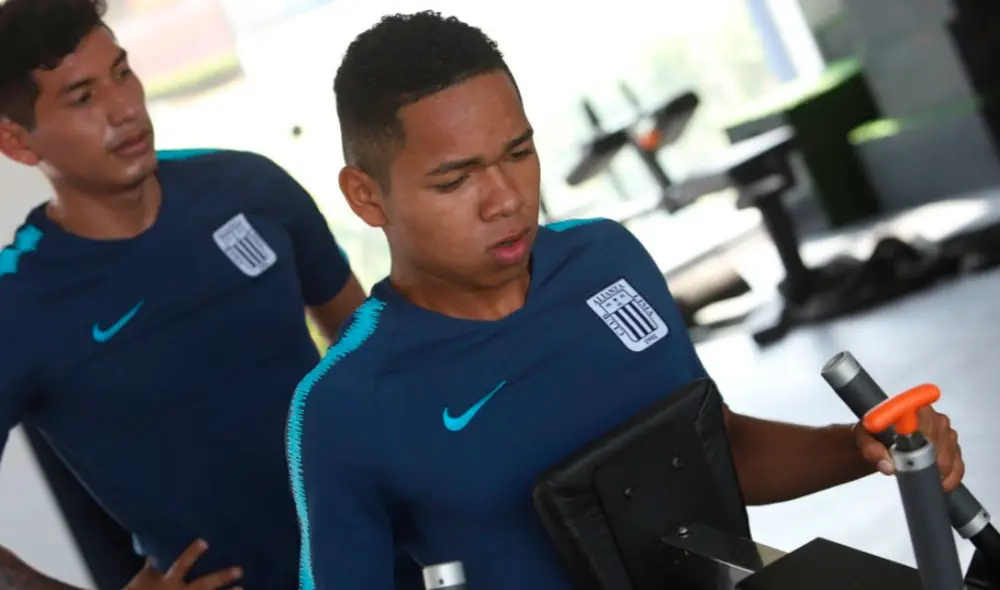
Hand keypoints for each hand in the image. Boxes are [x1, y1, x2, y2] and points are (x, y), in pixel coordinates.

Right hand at [125, 539, 242, 589]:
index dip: (192, 554)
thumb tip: (157, 542)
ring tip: (241, 589)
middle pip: (202, 585)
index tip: (205, 541)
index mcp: (168, 580)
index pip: (181, 564)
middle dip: (220, 578)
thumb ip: (153, 562)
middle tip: (239, 570)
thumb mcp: (143, 578)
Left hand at [854, 406, 964, 491]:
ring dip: (941, 470)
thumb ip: (872, 450)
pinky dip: (952, 477)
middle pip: (942, 440)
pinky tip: (942, 485)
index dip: (924, 438)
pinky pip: (959, 464)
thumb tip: (888, 466)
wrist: (878, 442)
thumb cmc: (872, 435)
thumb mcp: (864, 440)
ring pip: (952, 454)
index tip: (914, 455)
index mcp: (913, 407)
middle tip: (915, 471)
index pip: (927, 420)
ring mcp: (946, 432)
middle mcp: (934, 416)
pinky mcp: (952, 448)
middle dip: (930, 459)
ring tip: (924, 478)